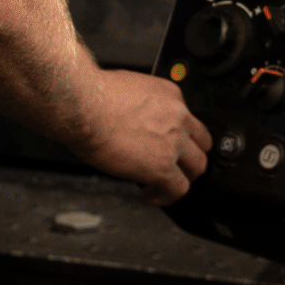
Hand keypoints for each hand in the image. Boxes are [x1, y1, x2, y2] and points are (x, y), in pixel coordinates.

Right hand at [72, 70, 211, 204]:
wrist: (82, 106)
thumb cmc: (91, 96)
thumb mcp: (124, 88)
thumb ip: (137, 103)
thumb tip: (128, 116)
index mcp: (168, 94)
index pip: (185, 118)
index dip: (176, 134)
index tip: (164, 143)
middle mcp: (177, 116)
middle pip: (201, 142)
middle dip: (188, 155)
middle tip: (174, 164)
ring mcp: (174, 142)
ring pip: (197, 166)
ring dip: (182, 177)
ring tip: (164, 184)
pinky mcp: (163, 166)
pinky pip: (178, 189)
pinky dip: (165, 197)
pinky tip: (149, 195)